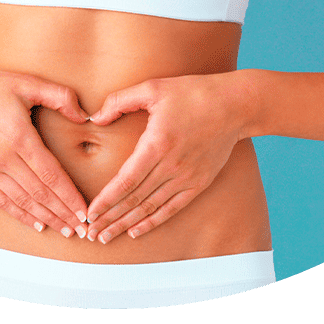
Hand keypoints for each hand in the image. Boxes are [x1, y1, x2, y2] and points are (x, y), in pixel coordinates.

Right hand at [0, 61, 90, 238]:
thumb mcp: (27, 83)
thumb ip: (60, 96)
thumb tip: (84, 116)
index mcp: (20, 137)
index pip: (51, 175)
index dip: (70, 197)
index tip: (84, 212)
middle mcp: (3, 158)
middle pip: (40, 194)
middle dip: (63, 213)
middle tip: (82, 229)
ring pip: (23, 201)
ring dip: (46, 218)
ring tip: (65, 229)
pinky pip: (1, 201)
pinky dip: (20, 215)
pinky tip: (36, 223)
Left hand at [84, 72, 253, 243]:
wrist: (234, 105)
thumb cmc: (191, 92)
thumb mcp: (153, 88)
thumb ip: (120, 101)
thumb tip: (96, 117)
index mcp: (157, 144)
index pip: (125, 181)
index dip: (106, 200)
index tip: (90, 213)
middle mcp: (171, 166)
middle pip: (135, 199)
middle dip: (110, 218)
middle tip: (90, 233)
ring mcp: (186, 177)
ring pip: (150, 208)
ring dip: (126, 224)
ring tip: (106, 236)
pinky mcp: (199, 182)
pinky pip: (172, 208)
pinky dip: (153, 222)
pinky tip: (136, 231)